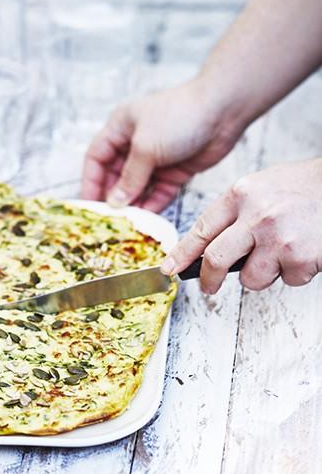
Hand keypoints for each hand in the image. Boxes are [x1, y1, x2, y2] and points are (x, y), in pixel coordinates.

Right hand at [81, 80, 245, 211]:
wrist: (224, 110)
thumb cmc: (179, 116)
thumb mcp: (145, 147)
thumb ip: (129, 178)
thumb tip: (115, 202)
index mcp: (121, 127)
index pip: (97, 157)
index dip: (90, 181)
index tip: (87, 204)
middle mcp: (135, 143)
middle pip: (115, 174)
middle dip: (111, 196)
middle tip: (106, 219)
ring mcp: (156, 157)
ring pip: (137, 186)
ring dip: (132, 203)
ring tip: (125, 223)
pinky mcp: (175, 170)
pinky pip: (158, 191)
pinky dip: (152, 204)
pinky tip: (146, 218)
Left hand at [161, 159, 321, 292]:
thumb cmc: (302, 187)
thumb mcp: (259, 187)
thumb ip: (234, 212)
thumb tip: (208, 244)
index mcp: (240, 195)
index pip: (200, 229)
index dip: (181, 254)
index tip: (169, 268)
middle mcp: (256, 215)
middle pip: (216, 259)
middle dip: (208, 279)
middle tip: (208, 286)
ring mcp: (279, 237)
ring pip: (251, 278)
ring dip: (260, 275)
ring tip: (278, 254)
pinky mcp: (302, 257)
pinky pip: (287, 280)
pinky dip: (294, 272)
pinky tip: (303, 252)